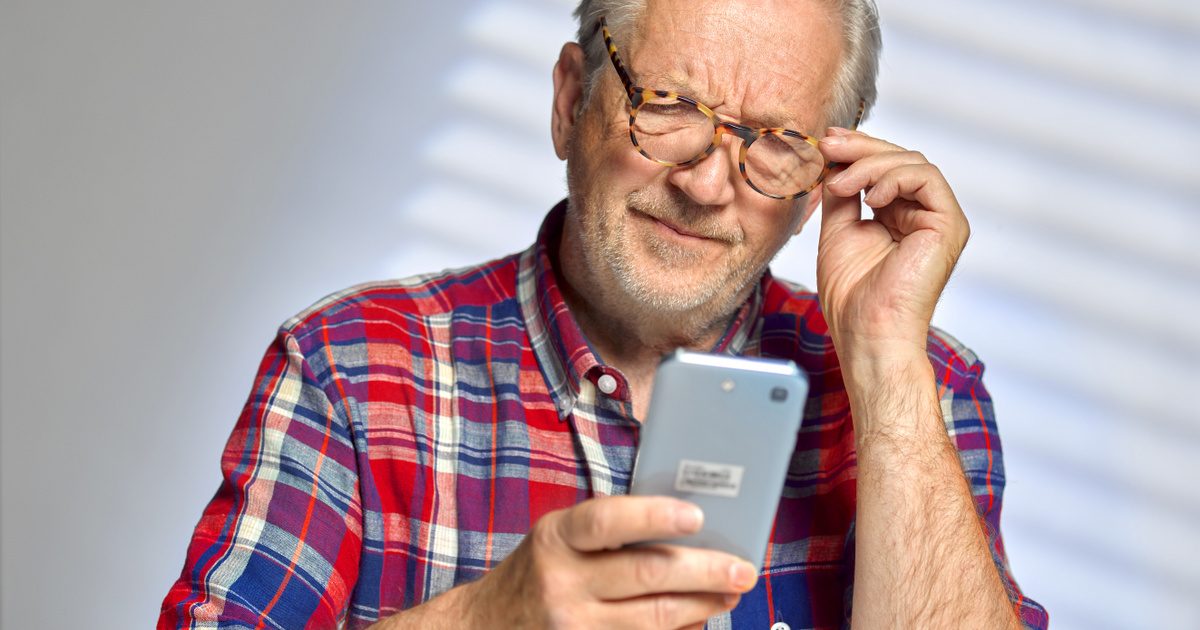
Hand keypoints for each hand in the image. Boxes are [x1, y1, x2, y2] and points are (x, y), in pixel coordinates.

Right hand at [462, 495, 756, 628]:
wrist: (485, 627)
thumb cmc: (537, 572)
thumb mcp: (558, 538)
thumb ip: (608, 530)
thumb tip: (685, 528)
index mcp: (556, 538)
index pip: (607, 521)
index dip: (654, 516)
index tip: (697, 516)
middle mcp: (561, 583)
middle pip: (646, 574)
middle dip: (704, 571)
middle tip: (741, 569)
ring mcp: (571, 627)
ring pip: (653, 618)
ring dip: (701, 605)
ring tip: (729, 593)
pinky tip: (698, 620)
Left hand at [815, 128, 968, 358]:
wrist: (867, 332)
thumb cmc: (852, 297)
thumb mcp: (838, 231)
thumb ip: (842, 195)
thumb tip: (833, 160)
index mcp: (898, 216)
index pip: (882, 169)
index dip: (856, 150)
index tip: (826, 141)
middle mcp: (922, 215)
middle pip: (898, 159)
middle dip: (860, 148)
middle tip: (829, 145)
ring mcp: (939, 219)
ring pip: (911, 163)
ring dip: (870, 165)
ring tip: (840, 185)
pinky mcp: (949, 224)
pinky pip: (926, 178)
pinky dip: (893, 178)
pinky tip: (868, 198)